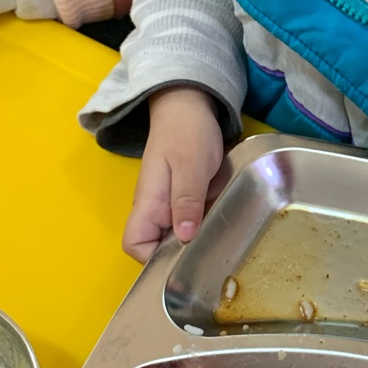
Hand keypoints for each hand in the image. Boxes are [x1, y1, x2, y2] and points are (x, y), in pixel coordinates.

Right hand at [124, 87, 223, 262]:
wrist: (190, 106)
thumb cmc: (186, 132)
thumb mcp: (190, 166)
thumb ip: (186, 200)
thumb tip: (184, 236)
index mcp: (149, 204)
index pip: (136, 245)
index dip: (153, 260)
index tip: (183, 261)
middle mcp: (157, 209)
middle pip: (161, 247)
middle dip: (185, 255)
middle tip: (216, 254)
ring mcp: (173, 205)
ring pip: (182, 236)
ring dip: (201, 241)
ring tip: (229, 244)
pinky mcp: (190, 199)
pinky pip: (197, 221)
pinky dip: (211, 226)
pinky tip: (231, 225)